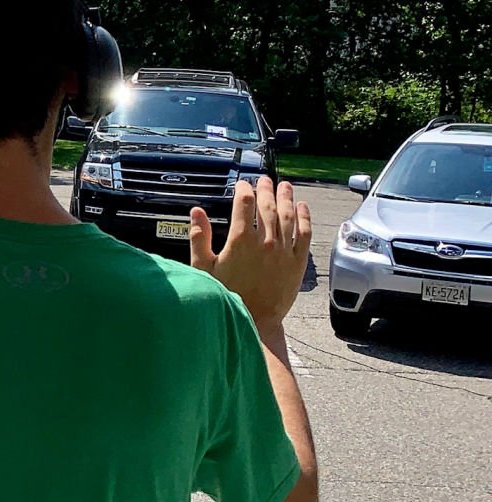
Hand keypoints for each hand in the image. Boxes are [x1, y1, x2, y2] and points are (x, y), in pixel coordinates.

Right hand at [190, 176, 312, 330]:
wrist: (255, 321)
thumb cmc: (226, 295)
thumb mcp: (204, 267)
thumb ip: (199, 237)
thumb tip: (196, 211)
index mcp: (241, 241)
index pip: (244, 204)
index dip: (243, 190)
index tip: (242, 185)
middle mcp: (265, 242)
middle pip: (267, 206)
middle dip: (265, 189)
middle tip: (263, 180)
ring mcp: (284, 251)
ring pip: (288, 216)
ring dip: (286, 198)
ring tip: (284, 185)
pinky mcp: (298, 262)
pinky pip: (304, 233)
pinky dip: (304, 217)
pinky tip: (302, 207)